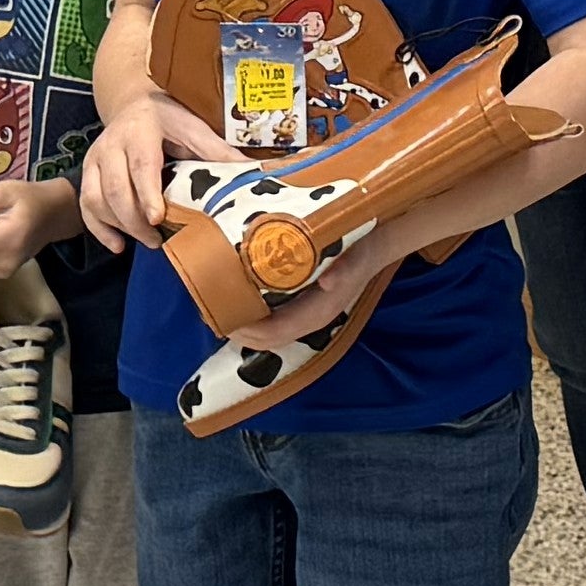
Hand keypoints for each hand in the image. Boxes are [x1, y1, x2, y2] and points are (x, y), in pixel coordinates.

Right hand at [82, 87, 218, 251]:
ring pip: (96, 199)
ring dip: (118, 226)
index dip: (147, 193)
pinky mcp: (86, 174)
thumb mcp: (194, 128)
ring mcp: (95, 159)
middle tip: (158, 239)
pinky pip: (86, 206)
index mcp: (142, 129)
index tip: (157, 218)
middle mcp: (112, 143)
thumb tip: (254, 172)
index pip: (141, 164)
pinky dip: (99, 229)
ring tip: (147, 241)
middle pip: (116, 188)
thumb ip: (218, 151)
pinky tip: (118, 244)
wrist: (135, 105)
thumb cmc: (169, 121)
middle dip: (135, 219)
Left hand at [231, 222, 393, 357]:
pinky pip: (270, 319)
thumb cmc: (359, 252)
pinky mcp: (300, 305)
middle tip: (210, 311)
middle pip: (265, 340)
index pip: (274, 334)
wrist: (375, 246)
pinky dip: (251, 315)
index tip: (222, 316)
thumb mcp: (354, 258)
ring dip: (242, 325)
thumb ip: (344, 272)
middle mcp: (308, 319)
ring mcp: (303, 314)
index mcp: (316, 313)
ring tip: (218, 306)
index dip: (247, 330)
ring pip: (266, 332)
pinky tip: (236, 298)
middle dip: (237, 331)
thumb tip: (329, 283)